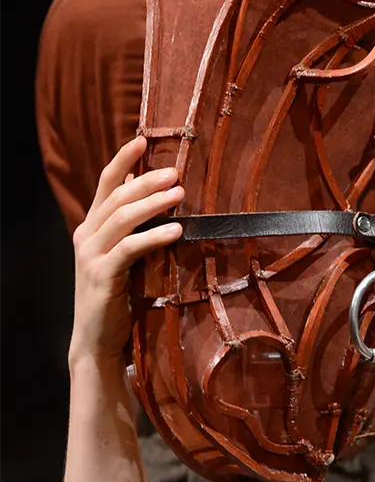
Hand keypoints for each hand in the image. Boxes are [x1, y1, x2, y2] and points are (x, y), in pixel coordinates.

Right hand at [70, 137, 183, 366]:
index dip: (123, 160)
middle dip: (147, 180)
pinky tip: (177, 231)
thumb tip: (155, 197)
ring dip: (154, 203)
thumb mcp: (124, 257)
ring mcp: (90, 255)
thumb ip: (133, 229)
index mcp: (91, 227)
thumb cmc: (117, 297)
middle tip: (176, 172)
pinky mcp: (102, 275)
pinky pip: (130, 248)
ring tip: (181, 194)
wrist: (96, 341)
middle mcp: (86, 235)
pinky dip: (154, 236)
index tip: (143, 140)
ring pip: (123, 217)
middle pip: (117, 196)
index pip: (106, 184)